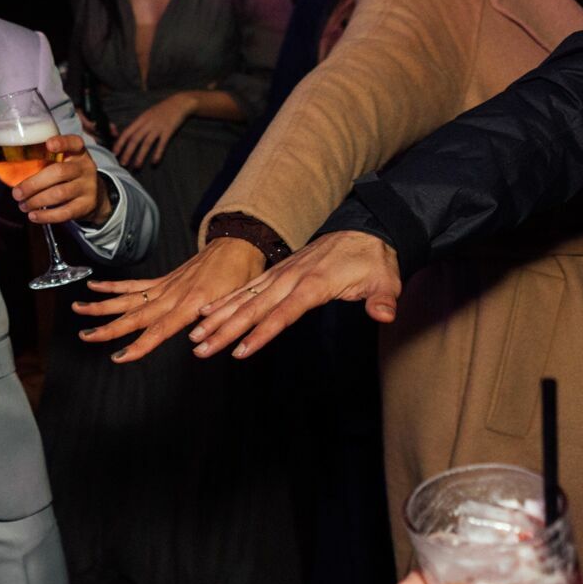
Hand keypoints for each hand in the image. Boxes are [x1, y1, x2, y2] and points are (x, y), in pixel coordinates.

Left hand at [13, 133, 111, 227]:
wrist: (94, 196)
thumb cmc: (66, 176)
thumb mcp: (60, 164)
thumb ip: (36, 163)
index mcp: (77, 152)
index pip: (74, 142)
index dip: (62, 142)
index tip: (48, 145)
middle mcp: (85, 167)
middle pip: (59, 172)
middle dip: (33, 184)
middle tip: (16, 193)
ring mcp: (88, 187)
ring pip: (60, 193)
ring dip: (36, 201)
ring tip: (22, 205)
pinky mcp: (87, 205)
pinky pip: (65, 212)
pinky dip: (46, 215)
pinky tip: (33, 216)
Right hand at [74, 237, 263, 361]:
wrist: (238, 246)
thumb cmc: (241, 276)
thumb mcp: (236, 303)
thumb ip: (216, 322)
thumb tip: (198, 342)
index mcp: (190, 304)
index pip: (159, 330)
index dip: (138, 345)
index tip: (119, 357)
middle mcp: (172, 295)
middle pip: (134, 315)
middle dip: (108, 328)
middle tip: (85, 336)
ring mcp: (165, 287)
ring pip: (127, 299)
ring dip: (101, 305)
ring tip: (77, 308)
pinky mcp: (164, 281)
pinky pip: (133, 285)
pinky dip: (112, 286)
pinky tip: (93, 287)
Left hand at [111, 92, 195, 167]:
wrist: (179, 102)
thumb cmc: (162, 110)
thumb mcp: (148, 114)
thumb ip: (139, 124)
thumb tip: (128, 136)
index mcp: (141, 119)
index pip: (127, 132)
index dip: (120, 143)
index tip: (114, 153)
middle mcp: (148, 123)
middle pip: (135, 139)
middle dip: (127, 152)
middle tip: (123, 163)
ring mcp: (158, 127)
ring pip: (147, 143)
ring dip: (141, 155)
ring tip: (137, 166)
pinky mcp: (169, 130)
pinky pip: (162, 143)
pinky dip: (158, 153)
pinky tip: (154, 162)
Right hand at [186, 230, 402, 359]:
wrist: (363, 232)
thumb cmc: (373, 260)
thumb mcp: (386, 280)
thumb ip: (383, 299)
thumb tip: (385, 314)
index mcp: (313, 284)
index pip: (282, 314)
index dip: (261, 334)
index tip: (240, 351)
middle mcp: (290, 279)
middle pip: (252, 309)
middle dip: (224, 330)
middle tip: (201, 349)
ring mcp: (280, 275)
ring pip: (243, 299)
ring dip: (217, 319)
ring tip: (196, 336)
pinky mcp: (277, 274)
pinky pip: (246, 289)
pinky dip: (225, 302)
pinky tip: (207, 313)